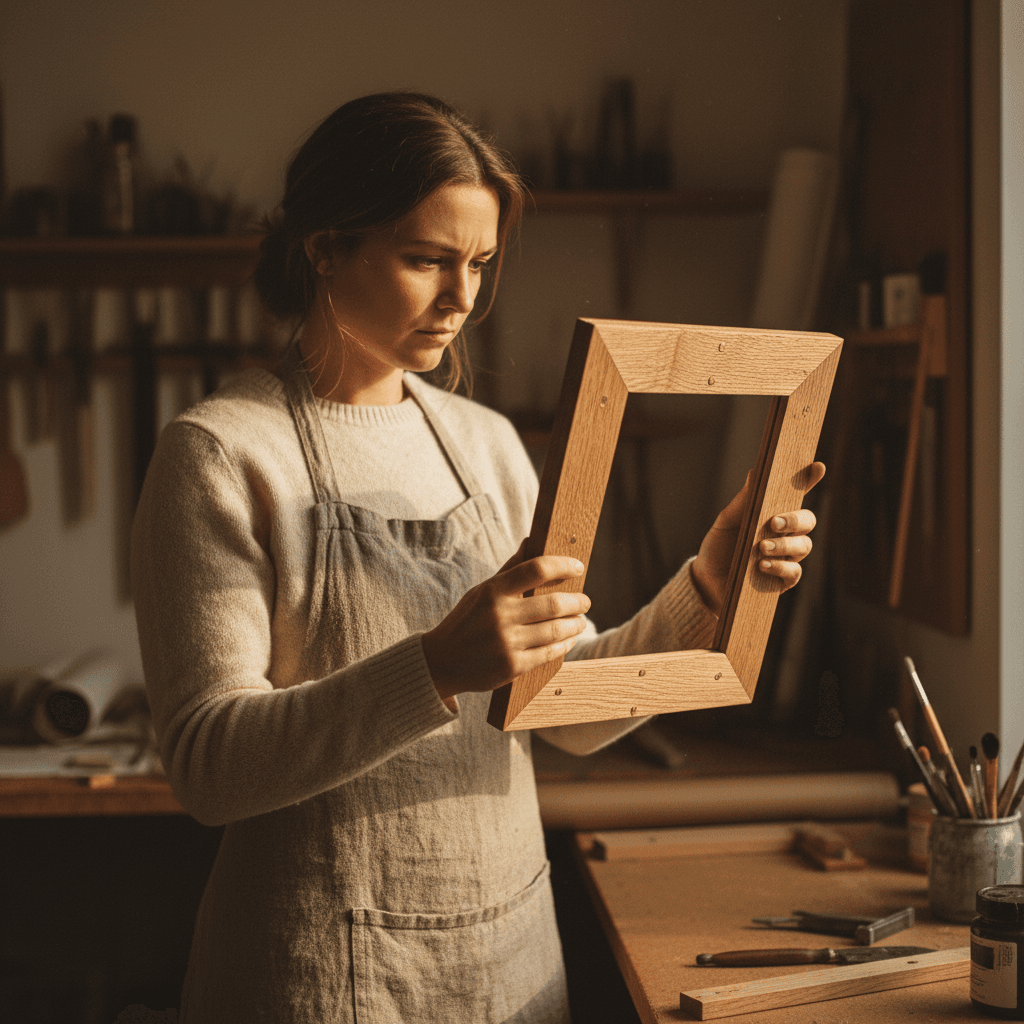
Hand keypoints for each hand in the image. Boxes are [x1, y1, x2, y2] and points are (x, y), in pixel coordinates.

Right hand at [421, 541, 590, 703]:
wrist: (441, 661)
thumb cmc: (467, 620)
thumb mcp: (482, 591)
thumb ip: (509, 569)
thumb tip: (531, 540)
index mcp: (493, 591)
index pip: (536, 569)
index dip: (562, 565)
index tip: (578, 567)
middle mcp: (500, 615)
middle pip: (553, 604)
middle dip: (577, 602)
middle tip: (586, 601)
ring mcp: (507, 643)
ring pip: (556, 630)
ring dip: (576, 625)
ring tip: (580, 621)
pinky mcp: (513, 666)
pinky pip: (549, 653)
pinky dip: (565, 644)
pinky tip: (569, 639)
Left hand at [690, 462, 825, 614]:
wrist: (707, 582)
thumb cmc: (719, 547)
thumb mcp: (726, 521)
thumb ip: (743, 501)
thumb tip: (755, 472)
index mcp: (773, 514)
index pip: (796, 495)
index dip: (810, 480)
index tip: (817, 466)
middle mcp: (786, 534)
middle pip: (808, 520)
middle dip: (795, 519)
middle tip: (775, 522)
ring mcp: (787, 557)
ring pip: (804, 546)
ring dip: (784, 545)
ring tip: (761, 548)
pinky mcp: (784, 581)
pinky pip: (794, 572)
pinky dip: (780, 566)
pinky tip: (762, 565)